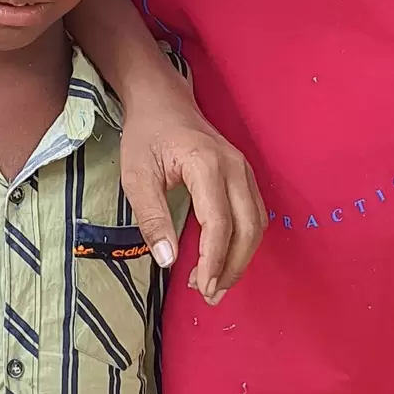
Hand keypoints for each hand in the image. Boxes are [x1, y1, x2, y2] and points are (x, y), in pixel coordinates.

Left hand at [121, 99, 265, 306]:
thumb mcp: (137, 176)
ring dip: (240, 258)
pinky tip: (222, 258)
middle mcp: (235, 167)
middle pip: (248, 228)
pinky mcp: (244, 175)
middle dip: (232, 267)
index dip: (213, 261)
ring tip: (215, 283)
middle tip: (210, 294)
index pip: (219, 224)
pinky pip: (254, 214)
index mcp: (207, 165)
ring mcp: (244, 170)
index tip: (201, 287)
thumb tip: (168, 259)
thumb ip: (152, 218)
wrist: (162, 99)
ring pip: (256, 224)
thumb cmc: (146, 134)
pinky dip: (243, 241)